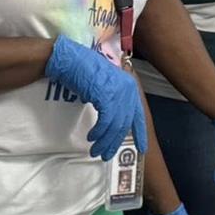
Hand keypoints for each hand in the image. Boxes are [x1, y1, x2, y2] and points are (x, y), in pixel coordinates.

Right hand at [45, 37, 148, 159]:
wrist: (72, 60)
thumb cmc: (85, 71)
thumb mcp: (105, 86)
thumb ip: (112, 101)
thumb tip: (111, 122)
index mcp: (130, 87)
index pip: (139, 115)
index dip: (140, 134)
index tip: (142, 149)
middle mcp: (128, 90)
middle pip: (125, 124)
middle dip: (115, 142)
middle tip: (106, 154)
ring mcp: (118, 93)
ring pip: (116, 126)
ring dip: (105, 141)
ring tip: (96, 150)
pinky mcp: (107, 97)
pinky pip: (106, 122)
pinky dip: (99, 132)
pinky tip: (92, 137)